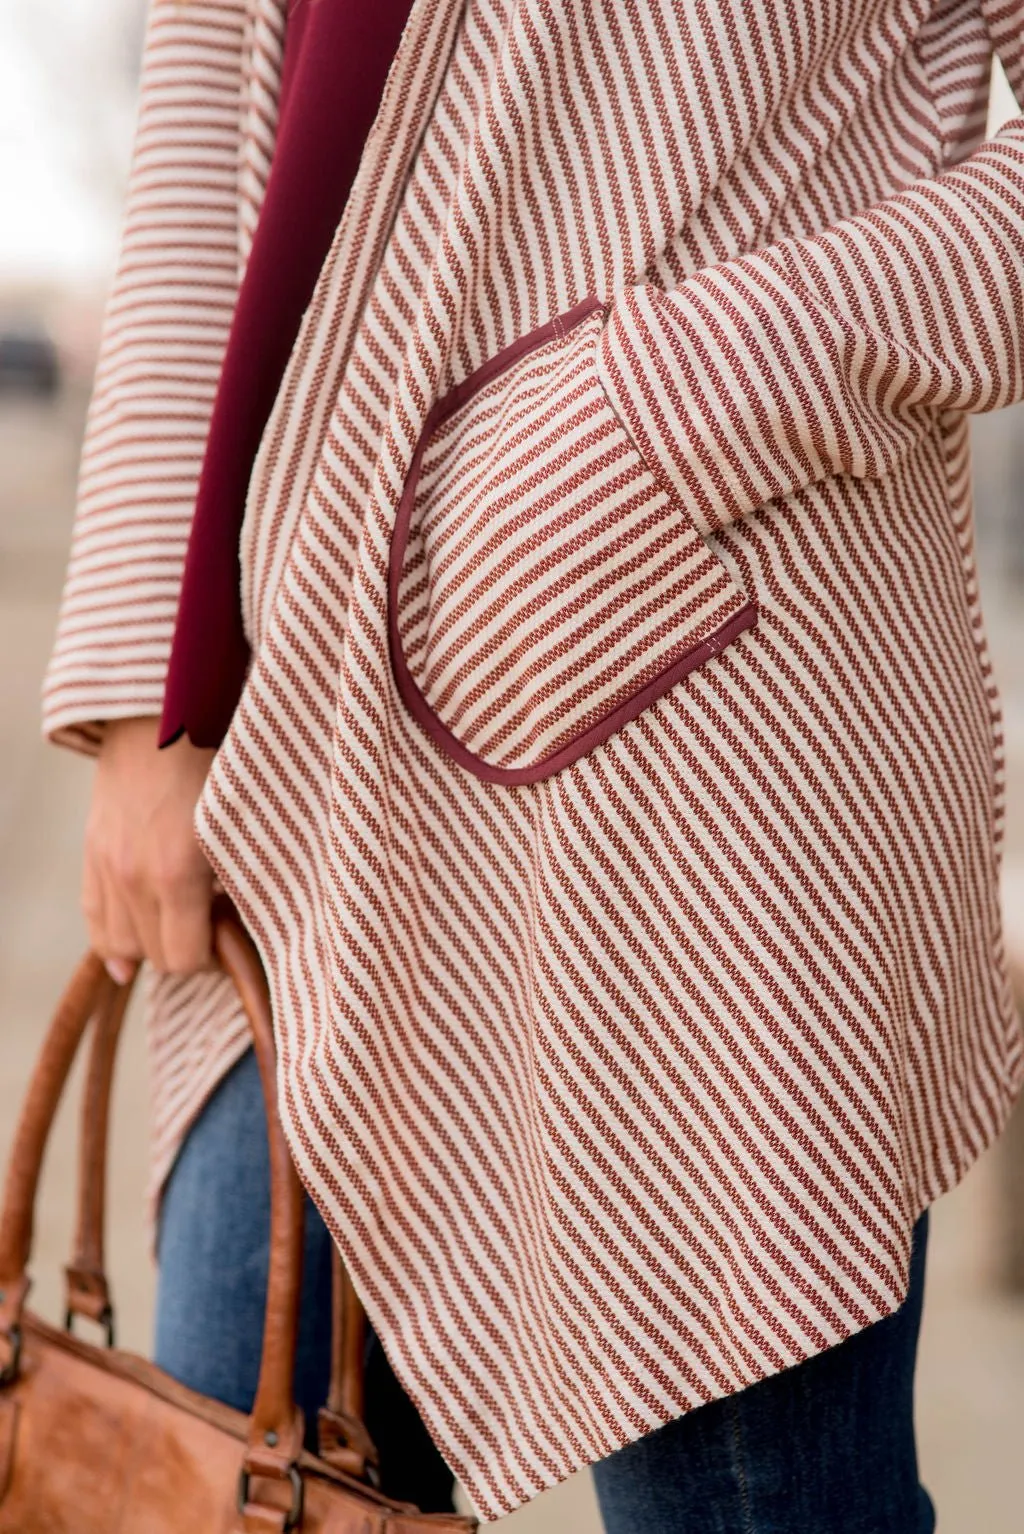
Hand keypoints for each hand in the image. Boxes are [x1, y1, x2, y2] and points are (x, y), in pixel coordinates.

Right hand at [82, 716, 217, 981]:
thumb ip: (241, 880)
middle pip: (152, 956)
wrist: (166, 710)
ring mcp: (106, 863)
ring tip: (181, 922)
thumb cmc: (221, 761)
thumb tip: (240, 925)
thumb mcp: (243, 824)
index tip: (231, 934)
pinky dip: (115, 934)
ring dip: (150, 943)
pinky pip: (94, 916)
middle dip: (185, 949)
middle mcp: (132, 876)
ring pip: (118, 944)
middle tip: (213, 922)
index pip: (182, 960)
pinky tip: (134, 942)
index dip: (211, 957)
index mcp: (176, 872)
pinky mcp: (92, 849)